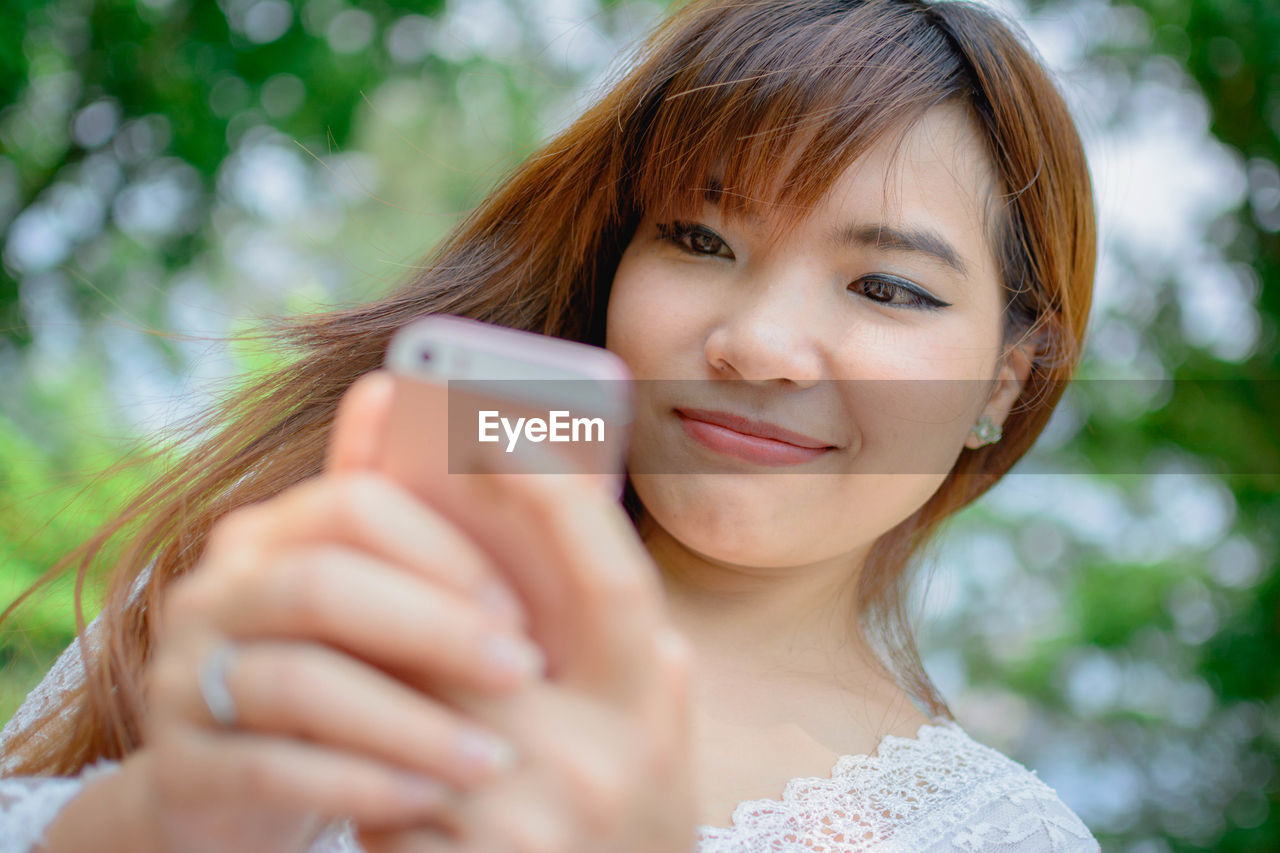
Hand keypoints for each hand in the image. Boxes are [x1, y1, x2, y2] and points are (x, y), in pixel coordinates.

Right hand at [138, 376, 544, 852]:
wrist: (236, 780)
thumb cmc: (342, 668)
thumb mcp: (374, 596)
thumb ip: (402, 513)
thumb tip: (398, 387)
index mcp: (270, 533)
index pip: (354, 504)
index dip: (444, 550)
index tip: (521, 604)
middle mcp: (215, 593)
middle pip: (322, 585)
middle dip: (435, 628)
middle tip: (522, 671)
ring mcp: (183, 679)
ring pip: (300, 683)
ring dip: (411, 722)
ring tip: (491, 759)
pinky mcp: (181, 769)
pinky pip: (272, 770)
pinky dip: (361, 785)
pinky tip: (429, 800)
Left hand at [360, 458, 697, 852]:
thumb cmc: (621, 811)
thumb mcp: (640, 718)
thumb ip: (604, 632)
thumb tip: (547, 502)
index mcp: (650, 702)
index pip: (609, 578)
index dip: (555, 496)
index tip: (498, 421)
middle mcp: (601, 757)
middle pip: (474, 630)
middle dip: (417, 579)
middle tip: (361, 511)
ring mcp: (528, 819)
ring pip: (408, 701)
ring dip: (372, 667)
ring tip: (345, 640)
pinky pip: (379, 782)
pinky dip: (357, 752)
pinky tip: (354, 745)